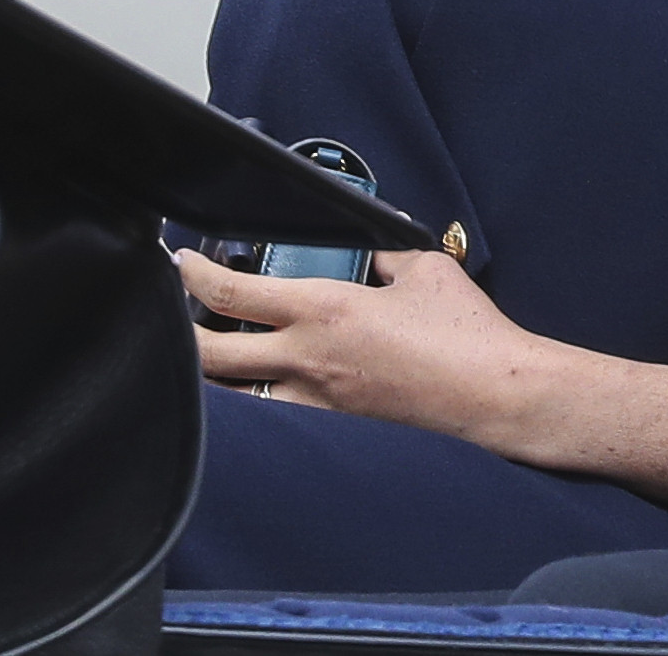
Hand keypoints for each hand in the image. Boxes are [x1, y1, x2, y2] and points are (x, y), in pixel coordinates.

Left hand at [177, 246, 553, 449]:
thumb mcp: (423, 269)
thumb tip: (371, 247)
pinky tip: (259, 379)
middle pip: (211, 354)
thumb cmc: (464, 331)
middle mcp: (307, 359)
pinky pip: (272, 407)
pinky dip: (252, 392)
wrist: (490, 391)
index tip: (179, 260)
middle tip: (178, 307)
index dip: (193, 274)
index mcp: (324, 311)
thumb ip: (385, 254)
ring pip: (234, 391)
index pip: (232, 294)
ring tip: (210, 344)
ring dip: (214, 368)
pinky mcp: (335, 420)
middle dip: (182, 330)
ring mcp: (316, 397)